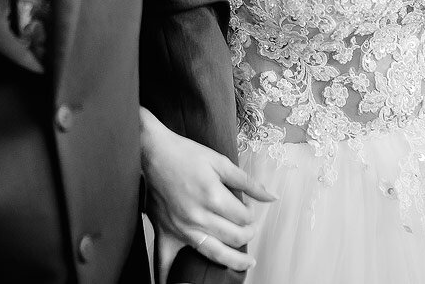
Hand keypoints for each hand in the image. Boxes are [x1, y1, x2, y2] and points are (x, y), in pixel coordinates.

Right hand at [141, 110, 274, 275]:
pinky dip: (169, 276)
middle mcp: (199, 217)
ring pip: (213, 253)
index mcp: (214, 198)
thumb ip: (247, 182)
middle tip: (249, 230)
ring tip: (245, 263)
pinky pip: (165, 260)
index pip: (243, 217)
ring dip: (233, 260)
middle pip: (234, 237)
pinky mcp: (166, 232)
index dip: (251, 215)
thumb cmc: (185, 155)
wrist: (154, 153)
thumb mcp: (220, 162)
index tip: (249, 211)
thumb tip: (270, 196)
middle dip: (247, 234)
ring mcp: (182, 228)